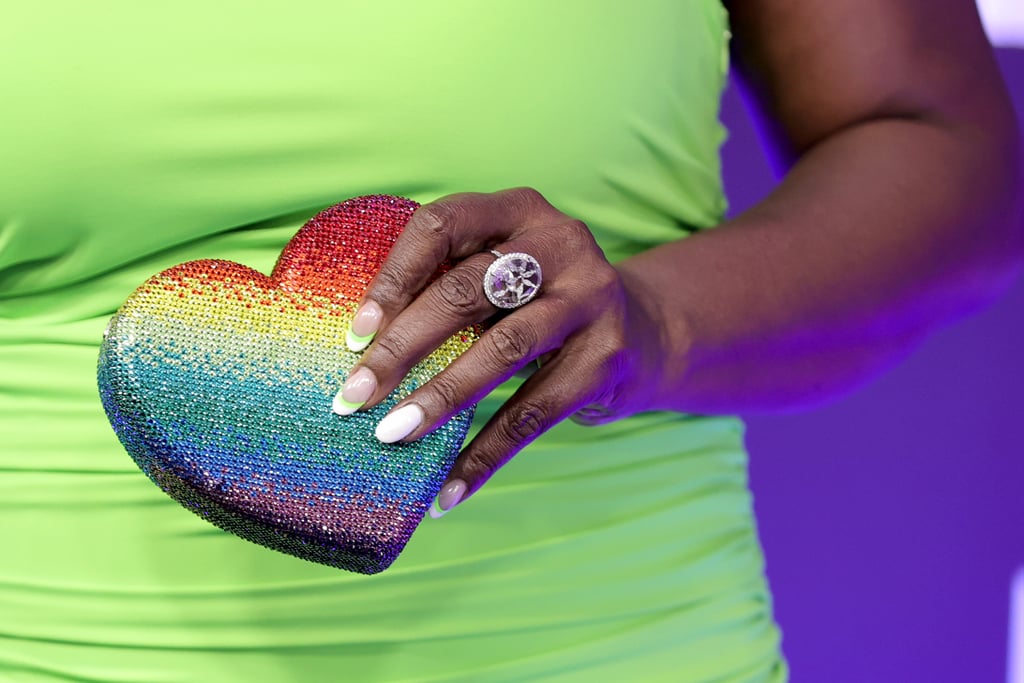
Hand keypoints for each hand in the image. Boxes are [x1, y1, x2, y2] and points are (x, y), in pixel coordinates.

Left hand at [333, 188, 663, 514]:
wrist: (642, 331)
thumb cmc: (540, 302)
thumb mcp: (502, 272)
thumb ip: (448, 284)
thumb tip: (360, 349)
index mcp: (518, 210)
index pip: (442, 226)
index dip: (392, 279)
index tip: (353, 336)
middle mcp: (560, 242)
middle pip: (466, 291)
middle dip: (401, 348)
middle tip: (353, 398)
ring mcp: (590, 298)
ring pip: (503, 350)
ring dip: (440, 398)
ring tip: (393, 435)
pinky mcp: (606, 357)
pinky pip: (536, 411)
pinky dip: (487, 454)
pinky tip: (449, 490)